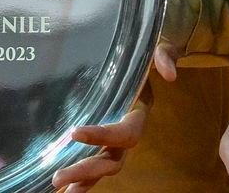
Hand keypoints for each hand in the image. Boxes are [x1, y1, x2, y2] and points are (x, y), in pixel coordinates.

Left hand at [51, 42, 178, 190]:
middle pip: (112, 159)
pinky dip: (80, 176)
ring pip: (103, 166)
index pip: (124, 132)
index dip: (103, 135)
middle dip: (87, 170)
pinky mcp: (102, 139)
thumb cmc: (148, 53)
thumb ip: (163, 56)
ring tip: (59, 187)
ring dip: (82, 179)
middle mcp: (127, 132)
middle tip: (59, 177)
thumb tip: (169, 73)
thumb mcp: (159, 48)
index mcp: (138, 113)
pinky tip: (62, 186)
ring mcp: (115, 140)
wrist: (143, 57)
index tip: (75, 132)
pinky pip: (93, 161)